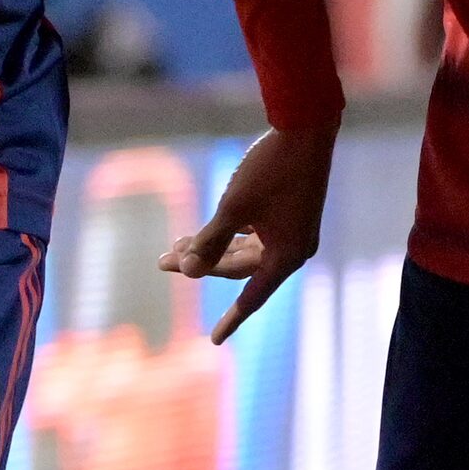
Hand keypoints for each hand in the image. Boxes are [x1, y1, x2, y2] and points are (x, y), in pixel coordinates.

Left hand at [160, 122, 335, 341]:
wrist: (305, 128)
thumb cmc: (269, 168)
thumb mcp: (233, 207)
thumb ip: (210, 242)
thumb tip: (185, 272)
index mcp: (285, 257)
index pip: (251, 297)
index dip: (231, 320)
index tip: (214, 341)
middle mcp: (293, 250)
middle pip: (240, 268)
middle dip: (201, 264)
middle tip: (163, 260)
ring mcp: (293, 232)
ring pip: (246, 250)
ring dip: (212, 248)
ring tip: (177, 244)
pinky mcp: (290, 214)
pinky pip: (256, 235)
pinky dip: (230, 234)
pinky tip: (209, 231)